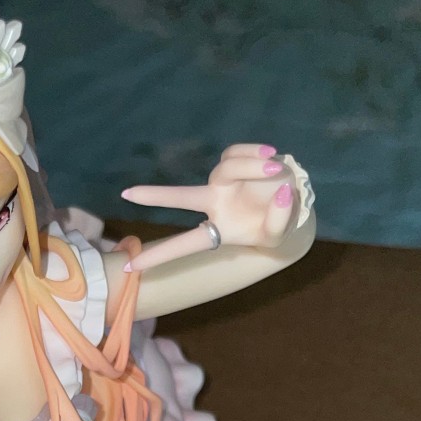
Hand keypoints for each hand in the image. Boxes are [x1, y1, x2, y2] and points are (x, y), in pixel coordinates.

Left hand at [121, 144, 300, 272]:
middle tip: (126, 195)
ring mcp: (222, 181)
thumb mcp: (279, 234)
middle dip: (155, 196)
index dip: (159, 255)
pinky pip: (236, 152)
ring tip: (275, 169)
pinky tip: (271, 156)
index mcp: (218, 231)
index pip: (185, 244)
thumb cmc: (278, 225)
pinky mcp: (233, 161)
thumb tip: (281, 191)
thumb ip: (280, 219)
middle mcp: (215, 204)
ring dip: (252, 166)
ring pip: (227, 168)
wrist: (294, 199)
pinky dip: (255, 152)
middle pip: (181, 198)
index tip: (130, 268)